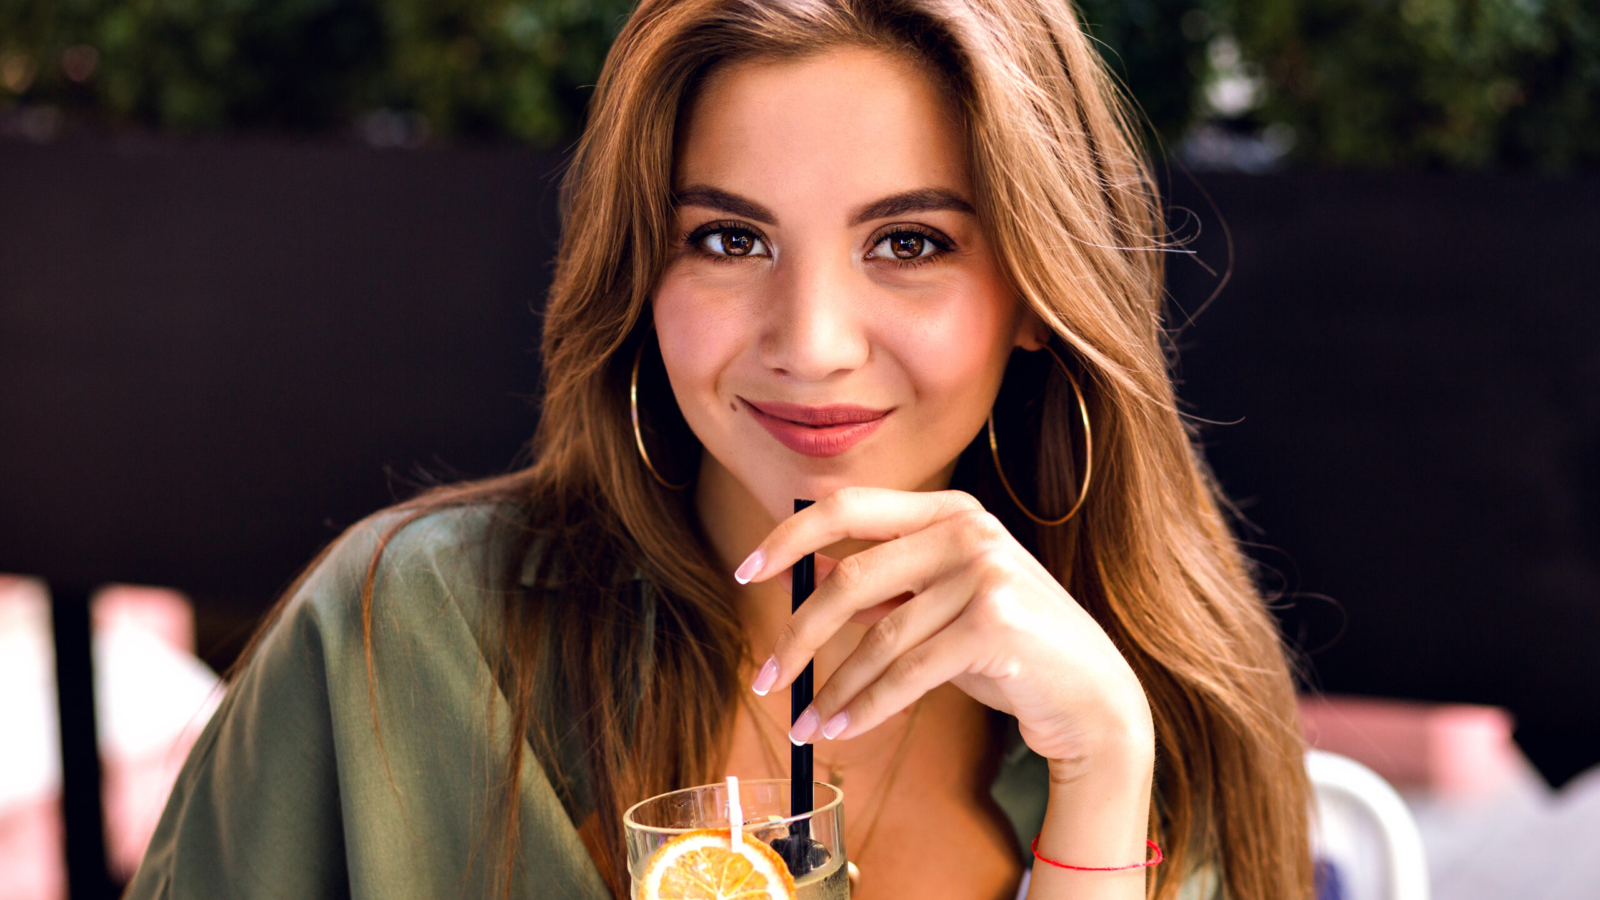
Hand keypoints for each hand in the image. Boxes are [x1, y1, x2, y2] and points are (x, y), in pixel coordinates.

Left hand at [736, 487, 1153, 774]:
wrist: (1092, 698)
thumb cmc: (1009, 652)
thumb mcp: (946, 603)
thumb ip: (891, 583)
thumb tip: (814, 570)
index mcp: (950, 510)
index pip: (849, 506)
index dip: (789, 536)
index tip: (747, 571)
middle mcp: (969, 529)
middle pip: (851, 578)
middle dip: (798, 635)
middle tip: (766, 679)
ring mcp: (987, 573)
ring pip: (878, 637)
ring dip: (832, 688)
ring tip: (804, 723)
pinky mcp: (995, 625)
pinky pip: (907, 672)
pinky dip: (866, 706)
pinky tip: (842, 729)